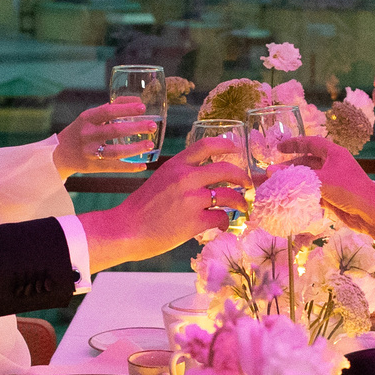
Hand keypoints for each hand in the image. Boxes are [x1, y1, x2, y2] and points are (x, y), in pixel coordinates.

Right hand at [56, 96, 156, 174]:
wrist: (60, 154)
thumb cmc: (81, 130)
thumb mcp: (90, 116)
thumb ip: (111, 108)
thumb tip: (137, 100)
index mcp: (87, 119)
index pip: (108, 111)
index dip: (126, 109)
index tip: (143, 107)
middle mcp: (87, 135)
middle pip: (114, 131)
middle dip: (135, 128)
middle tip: (152, 125)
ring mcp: (90, 152)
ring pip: (115, 152)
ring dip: (135, 149)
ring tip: (150, 144)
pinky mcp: (94, 167)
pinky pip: (114, 167)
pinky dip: (130, 167)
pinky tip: (143, 165)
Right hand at [81, 140, 246, 268]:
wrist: (125, 230)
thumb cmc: (140, 209)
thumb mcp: (159, 181)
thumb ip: (180, 177)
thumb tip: (203, 180)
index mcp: (176, 165)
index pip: (206, 145)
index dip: (226, 145)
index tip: (236, 149)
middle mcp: (186, 178)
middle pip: (227, 170)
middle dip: (244, 177)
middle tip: (249, 184)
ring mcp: (192, 199)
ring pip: (230, 195)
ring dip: (241, 201)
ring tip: (243, 207)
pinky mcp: (195, 221)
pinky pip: (222, 217)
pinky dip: (226, 222)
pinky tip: (223, 225)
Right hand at [280, 135, 374, 220]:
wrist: (371, 214)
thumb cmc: (350, 190)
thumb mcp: (322, 180)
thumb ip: (296, 177)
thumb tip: (270, 171)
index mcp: (334, 153)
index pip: (311, 142)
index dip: (294, 144)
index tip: (278, 147)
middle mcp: (333, 165)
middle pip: (307, 162)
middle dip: (290, 167)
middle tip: (271, 173)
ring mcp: (334, 181)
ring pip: (309, 179)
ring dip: (294, 182)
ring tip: (276, 187)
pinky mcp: (333, 197)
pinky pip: (313, 192)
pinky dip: (302, 195)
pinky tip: (289, 199)